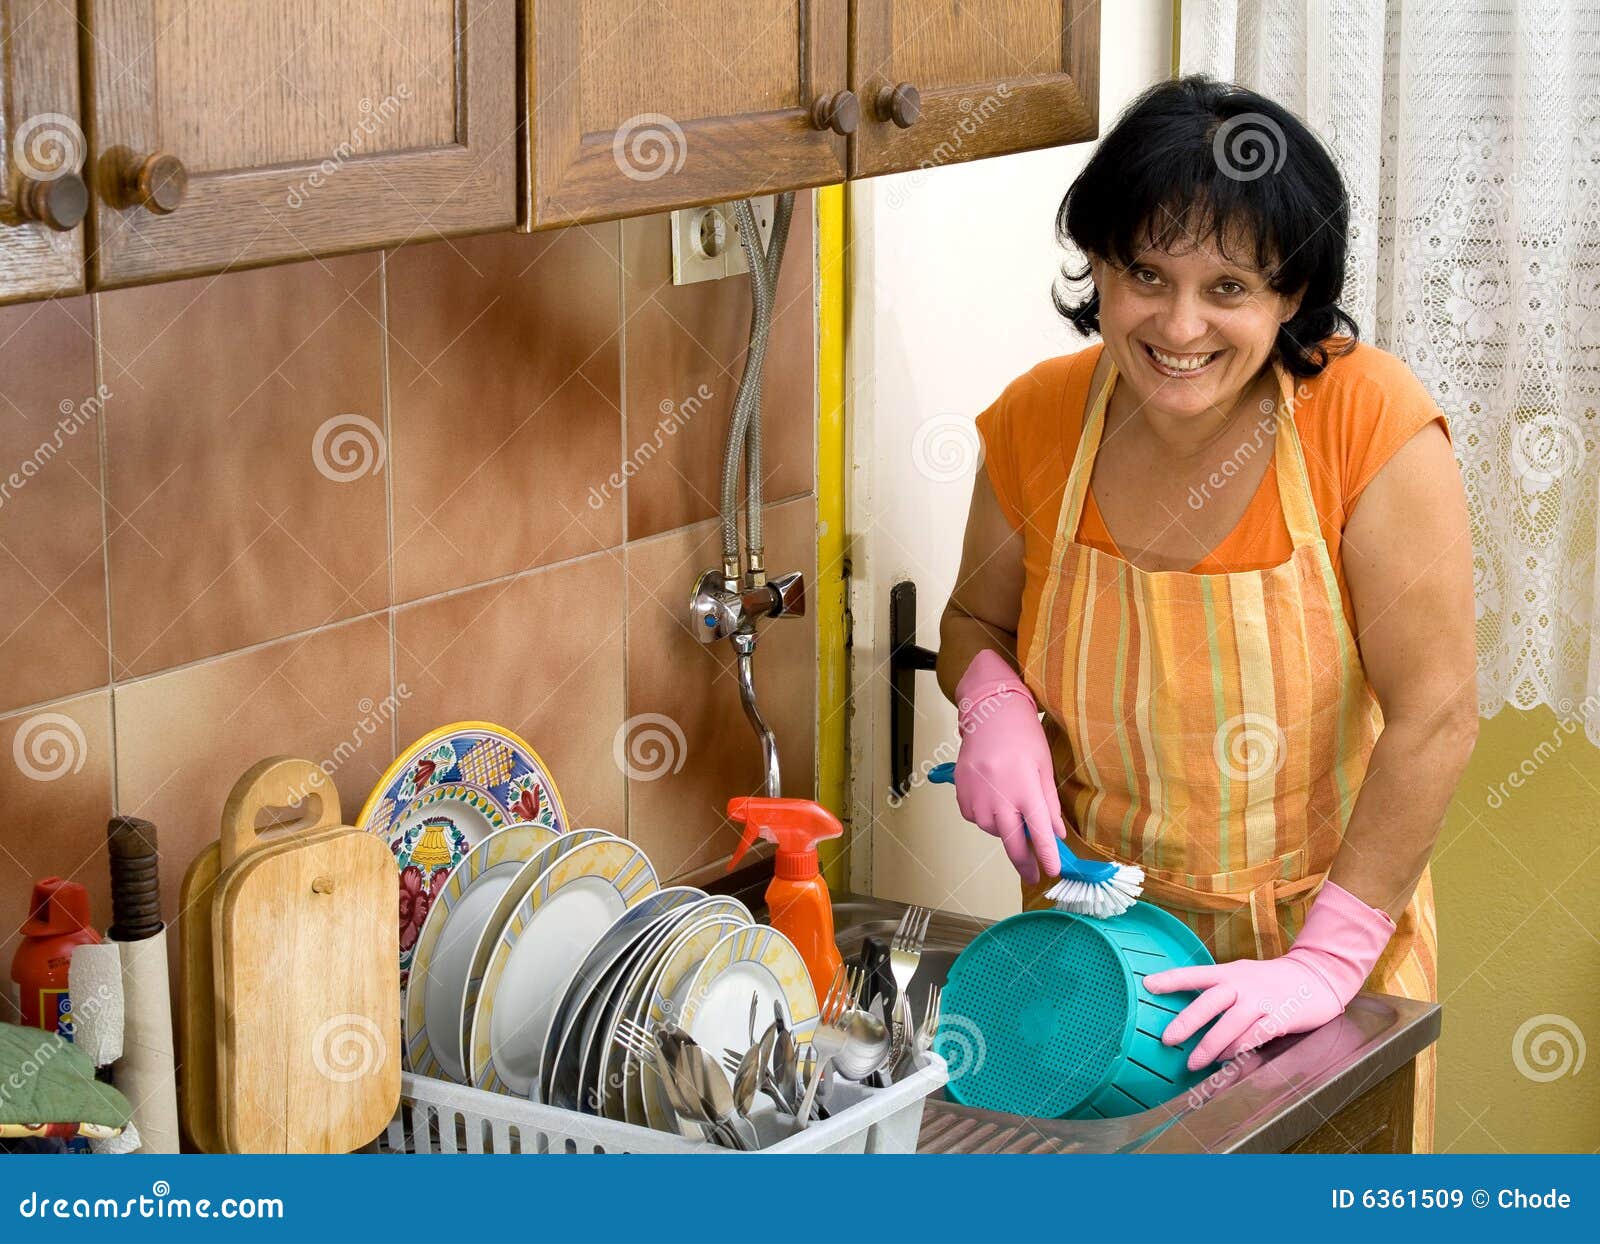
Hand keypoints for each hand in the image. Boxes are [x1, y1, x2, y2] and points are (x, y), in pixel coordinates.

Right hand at [952, 650, 1065, 884]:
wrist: (988, 713)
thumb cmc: (1022, 735)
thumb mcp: (1044, 767)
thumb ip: (1049, 803)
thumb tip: (1056, 833)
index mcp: (1025, 788)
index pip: (1039, 832)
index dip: (1047, 856)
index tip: (1052, 871)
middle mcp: (999, 796)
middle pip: (1011, 842)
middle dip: (1024, 863)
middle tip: (1032, 875)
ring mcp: (977, 795)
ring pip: (991, 829)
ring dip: (1003, 828)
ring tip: (1008, 802)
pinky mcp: (961, 793)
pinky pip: (975, 817)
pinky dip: (985, 814)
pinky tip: (991, 794)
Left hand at [1144, 881, 1395, 1070]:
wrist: (1318, 976)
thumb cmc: (1272, 981)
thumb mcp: (1243, 976)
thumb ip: (1220, 990)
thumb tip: (1189, 1014)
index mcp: (1230, 972)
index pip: (1196, 974)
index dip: (1172, 979)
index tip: (1147, 985)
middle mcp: (1243, 984)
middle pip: (1210, 1001)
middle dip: (1187, 1021)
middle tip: (1167, 1039)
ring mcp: (1263, 1000)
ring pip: (1231, 1023)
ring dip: (1210, 1045)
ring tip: (1193, 1062)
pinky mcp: (1282, 1017)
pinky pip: (1256, 1035)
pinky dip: (1240, 1048)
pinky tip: (1226, 1060)